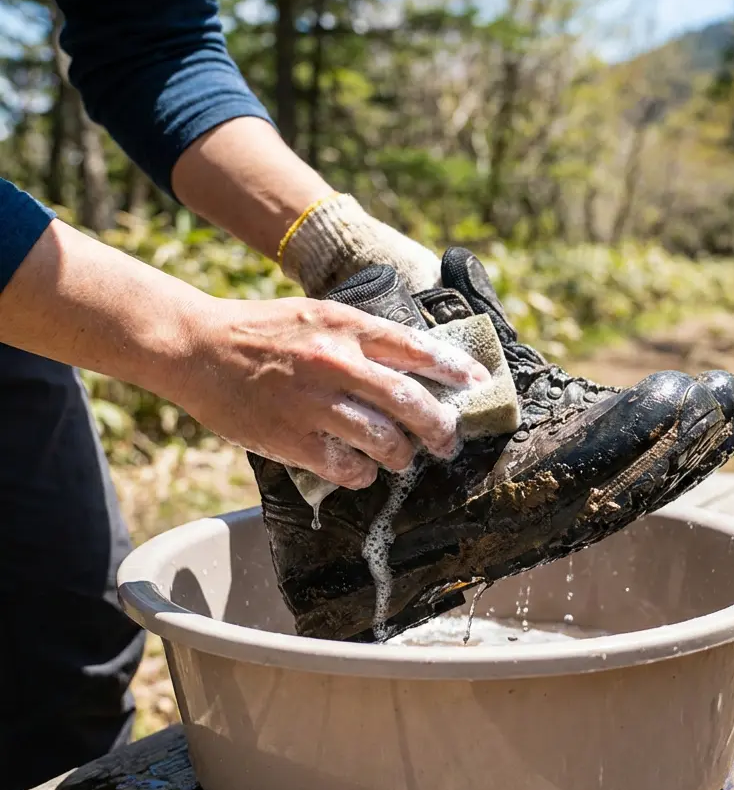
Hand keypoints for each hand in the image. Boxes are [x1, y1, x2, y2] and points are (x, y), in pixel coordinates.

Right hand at [176, 295, 488, 488]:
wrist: (198, 348)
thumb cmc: (263, 331)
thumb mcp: (319, 315)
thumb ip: (364, 338)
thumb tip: (415, 366)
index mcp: (346, 326)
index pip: (417, 349)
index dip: (455, 370)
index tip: (478, 383)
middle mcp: (336, 362)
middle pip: (411, 402)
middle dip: (440, 428)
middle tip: (447, 441)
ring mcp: (315, 402)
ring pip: (385, 440)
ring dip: (402, 455)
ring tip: (402, 457)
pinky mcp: (292, 438)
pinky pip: (347, 467)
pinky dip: (363, 473)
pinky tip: (362, 470)